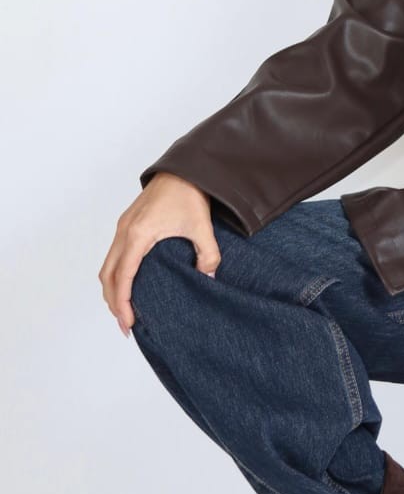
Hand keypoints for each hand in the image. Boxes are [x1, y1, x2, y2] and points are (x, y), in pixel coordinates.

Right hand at [99, 173, 220, 337]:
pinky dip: (115, 274)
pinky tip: (127, 285)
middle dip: (113, 302)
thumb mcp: (202, 227)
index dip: (123, 302)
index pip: (123, 276)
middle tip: (126, 324)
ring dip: (111, 289)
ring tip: (124, 310)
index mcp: (139, 234)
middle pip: (107, 275)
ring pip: (106, 265)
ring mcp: (123, 227)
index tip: (128, 322)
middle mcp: (124, 231)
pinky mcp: (127, 224)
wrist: (184, 168)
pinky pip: (113, 255)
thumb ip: (207, 256)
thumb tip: (207, 279)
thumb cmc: (189, 194)